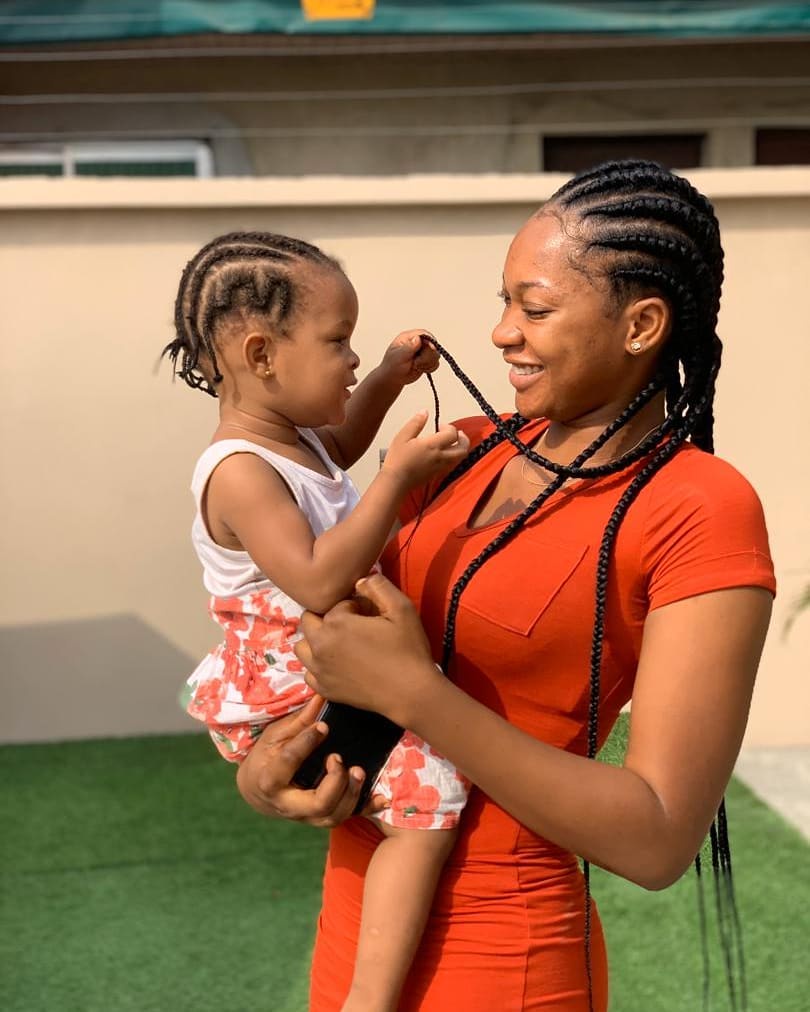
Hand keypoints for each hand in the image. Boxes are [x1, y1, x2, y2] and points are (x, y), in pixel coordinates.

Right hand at [235, 695, 385, 825]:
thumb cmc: (267, 757)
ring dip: (352, 795)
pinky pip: (349, 818)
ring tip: (359, 771)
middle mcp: (289, 804)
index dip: (306, 743)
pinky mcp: (323, 817)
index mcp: (270, 780)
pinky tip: (382, 798)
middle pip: (317, 805)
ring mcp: (308, 816)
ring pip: (334, 816)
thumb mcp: (275, 737)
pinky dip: (367, 809)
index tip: (323, 726)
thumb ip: (299, 722)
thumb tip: (321, 695)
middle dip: (335, 783)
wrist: (259, 790)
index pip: (287, 763)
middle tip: (338, 758)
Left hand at [294, 573, 441, 726]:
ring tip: (340, 644)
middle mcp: (320, 645)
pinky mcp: (324, 689)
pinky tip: (338, 665)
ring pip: (302, 646)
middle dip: (327, 619)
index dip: (355, 607)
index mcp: (336, 623)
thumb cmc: (408, 649)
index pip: (336, 604)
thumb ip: (377, 586)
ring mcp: (319, 669)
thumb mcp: (401, 608)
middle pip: (309, 620)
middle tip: (353, 627)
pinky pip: (308, 672)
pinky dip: (318, 666)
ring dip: (316, 641)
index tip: (371, 616)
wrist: (410, 693)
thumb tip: (359, 581)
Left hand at [379, 329, 440, 387]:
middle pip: (432, 345)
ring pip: (435, 354)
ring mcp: (422, 351)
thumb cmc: (392, 366)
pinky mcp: (426, 360)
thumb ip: (409, 347)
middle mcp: (417, 343)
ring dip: (428, 363)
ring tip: (416, 366)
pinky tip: (421, 369)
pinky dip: (430, 367)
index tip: (432, 349)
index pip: (424, 334)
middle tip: (416, 363)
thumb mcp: (398, 356)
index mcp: (408, 338)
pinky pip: (435, 362)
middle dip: (427, 356)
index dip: (430, 341)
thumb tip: (417, 338)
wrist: (393, 379)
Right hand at [381, 410, 469, 490]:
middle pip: (463, 448)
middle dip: (463, 439)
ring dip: (460, 448)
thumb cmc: (397, 459)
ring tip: (454, 442)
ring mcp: (440, 467)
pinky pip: (453, 464)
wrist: (395, 481)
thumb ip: (416, 423)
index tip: (439, 426)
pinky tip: (445, 453)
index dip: (449, 427)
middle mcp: (440, 457)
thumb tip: (424, 412)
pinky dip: (454, 456)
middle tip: (458, 433)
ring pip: (460, 458)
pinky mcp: (437, 474)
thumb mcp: (403, 436)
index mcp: (432, 445)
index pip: (452, 434)